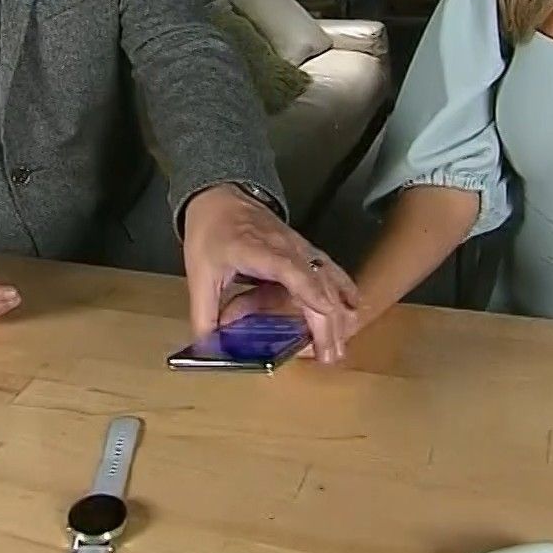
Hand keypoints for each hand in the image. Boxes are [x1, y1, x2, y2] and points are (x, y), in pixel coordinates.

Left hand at [182, 184, 358, 362]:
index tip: (327, 313)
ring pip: (329, 279)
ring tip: (340, 345)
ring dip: (338, 311)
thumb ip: (203, 313)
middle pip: (317, 283)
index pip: (291, 270)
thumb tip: (207, 347)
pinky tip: (353, 306)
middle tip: (329, 356)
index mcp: (259, 250)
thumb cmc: (211, 231)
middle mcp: (287, 248)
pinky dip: (343, 289)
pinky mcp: (305, 250)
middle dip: (327, 321)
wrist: (222, 196)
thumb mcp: (199, 274)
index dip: (310, 291)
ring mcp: (300, 248)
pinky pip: (329, 270)